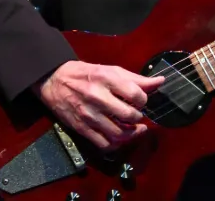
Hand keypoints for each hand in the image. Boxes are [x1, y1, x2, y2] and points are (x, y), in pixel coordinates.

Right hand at [32, 60, 165, 150]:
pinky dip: (116, 144)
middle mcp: (97, 97)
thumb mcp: (111, 70)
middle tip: (138, 115)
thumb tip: (159, 82)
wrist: (55, 80)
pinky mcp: (82, 128)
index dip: (144, 100)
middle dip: (138, 118)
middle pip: (128, 115)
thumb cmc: (86, 74)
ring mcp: (89, 115)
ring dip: (131, 134)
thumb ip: (135, 78)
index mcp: (106, 79)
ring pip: (118, 134)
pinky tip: (120, 137)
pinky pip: (103, 144)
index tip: (142, 101)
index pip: (135, 94)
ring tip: (135, 129)